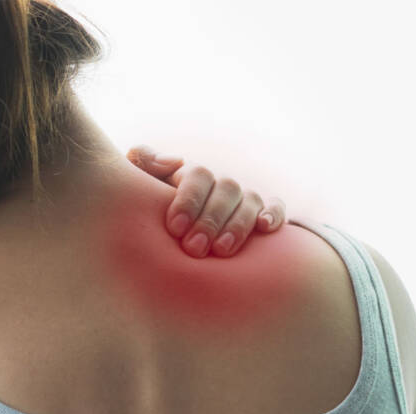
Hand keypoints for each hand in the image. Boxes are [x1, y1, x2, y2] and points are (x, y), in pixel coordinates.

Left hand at [127, 145, 286, 257]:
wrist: (166, 246)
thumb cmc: (149, 218)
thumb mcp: (140, 191)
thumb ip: (144, 163)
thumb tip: (175, 160)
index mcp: (191, 178)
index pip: (198, 175)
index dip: (189, 199)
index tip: (174, 227)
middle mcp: (219, 185)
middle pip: (226, 188)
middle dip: (210, 219)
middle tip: (194, 248)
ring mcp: (242, 200)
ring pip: (250, 199)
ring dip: (237, 224)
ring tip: (221, 251)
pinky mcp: (263, 216)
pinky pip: (276, 208)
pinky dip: (274, 214)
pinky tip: (264, 228)